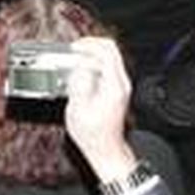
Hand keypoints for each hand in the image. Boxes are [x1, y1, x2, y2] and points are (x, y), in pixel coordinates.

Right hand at [64, 37, 138, 181]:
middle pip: (111, 50)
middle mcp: (121, 84)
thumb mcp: (78, 110)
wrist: (106, 149)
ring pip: (109, 57)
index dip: (88, 45)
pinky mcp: (116, 89)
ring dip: (90, 55)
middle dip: (90, 46)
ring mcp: (120, 86)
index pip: (107, 52)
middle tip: (73, 50)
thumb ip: (79, 85)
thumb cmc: (93, 135)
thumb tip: (79, 67)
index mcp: (114, 86)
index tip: (74, 48)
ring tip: (73, 62)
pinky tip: (79, 73)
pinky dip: (92, 65)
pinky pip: (106, 68)